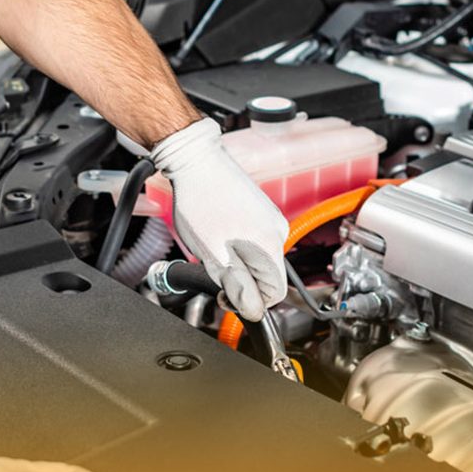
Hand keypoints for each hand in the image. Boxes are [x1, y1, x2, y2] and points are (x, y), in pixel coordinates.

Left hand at [151, 118, 288, 319]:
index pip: (274, 294)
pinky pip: (253, 243)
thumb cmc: (200, 200)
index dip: (249, 302)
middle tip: (212, 266)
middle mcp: (277, 231)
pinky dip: (236, 246)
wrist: (195, 160)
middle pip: (266, 277)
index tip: (226, 294)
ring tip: (212, 245)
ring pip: (258, 260)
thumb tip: (253, 311)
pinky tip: (216, 233)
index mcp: (270, 244)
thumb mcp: (213, 253)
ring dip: (236, 263)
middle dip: (240, 281)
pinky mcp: (260, 212)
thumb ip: (236, 285)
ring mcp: (270, 219)